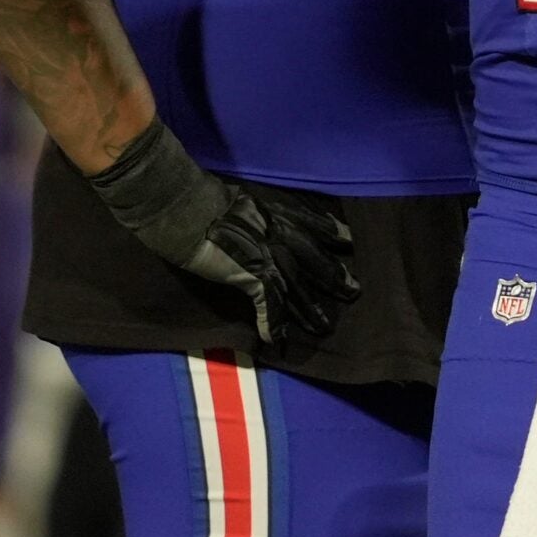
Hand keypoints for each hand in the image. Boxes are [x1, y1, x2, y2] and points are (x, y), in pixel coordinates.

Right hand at [87, 120, 359, 344]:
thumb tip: (254, 211)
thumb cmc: (202, 195)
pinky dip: (272, 325)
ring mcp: (267, 256)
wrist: (182, 203)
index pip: (315, 225)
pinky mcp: (250, 276)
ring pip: (298, 288)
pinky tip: (275, 341)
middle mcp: (280, 234)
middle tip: (354, 291)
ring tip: (324, 326)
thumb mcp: (240, 196)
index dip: (333, 236)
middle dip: (334, 277)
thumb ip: (255, 207)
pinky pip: (268, 305)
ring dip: (310, 310)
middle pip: (316, 260)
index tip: (348, 243)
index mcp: (277, 212)